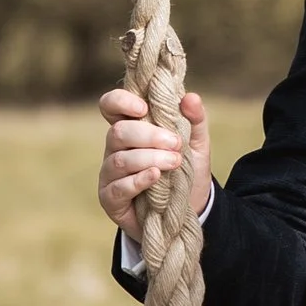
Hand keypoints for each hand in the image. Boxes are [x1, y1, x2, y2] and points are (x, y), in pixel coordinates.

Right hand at [98, 84, 210, 232]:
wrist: (190, 208)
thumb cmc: (185, 171)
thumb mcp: (196, 144)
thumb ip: (195, 120)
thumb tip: (190, 97)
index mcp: (131, 128)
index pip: (111, 106)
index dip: (121, 101)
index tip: (144, 108)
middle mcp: (115, 149)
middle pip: (118, 132)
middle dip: (148, 136)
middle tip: (176, 144)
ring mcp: (110, 174)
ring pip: (119, 160)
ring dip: (149, 158)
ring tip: (175, 162)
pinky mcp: (111, 199)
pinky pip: (118, 188)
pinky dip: (138, 181)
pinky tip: (155, 177)